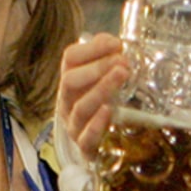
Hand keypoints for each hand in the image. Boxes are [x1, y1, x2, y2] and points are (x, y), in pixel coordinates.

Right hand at [57, 34, 128, 159]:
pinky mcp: (85, 148)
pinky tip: (109, 111)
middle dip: (97, 68)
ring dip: (101, 89)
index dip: (92, 48)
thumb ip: (107, 57)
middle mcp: (67, 101)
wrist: (103, 144)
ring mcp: (74, 125)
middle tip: (123, 62)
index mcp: (70, 79)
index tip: (116, 44)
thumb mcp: (104, 78)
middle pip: (71, 80)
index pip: (70, 58)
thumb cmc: (104, 103)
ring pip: (81, 107)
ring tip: (122, 76)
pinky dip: (96, 124)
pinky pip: (86, 138)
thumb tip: (113, 43)